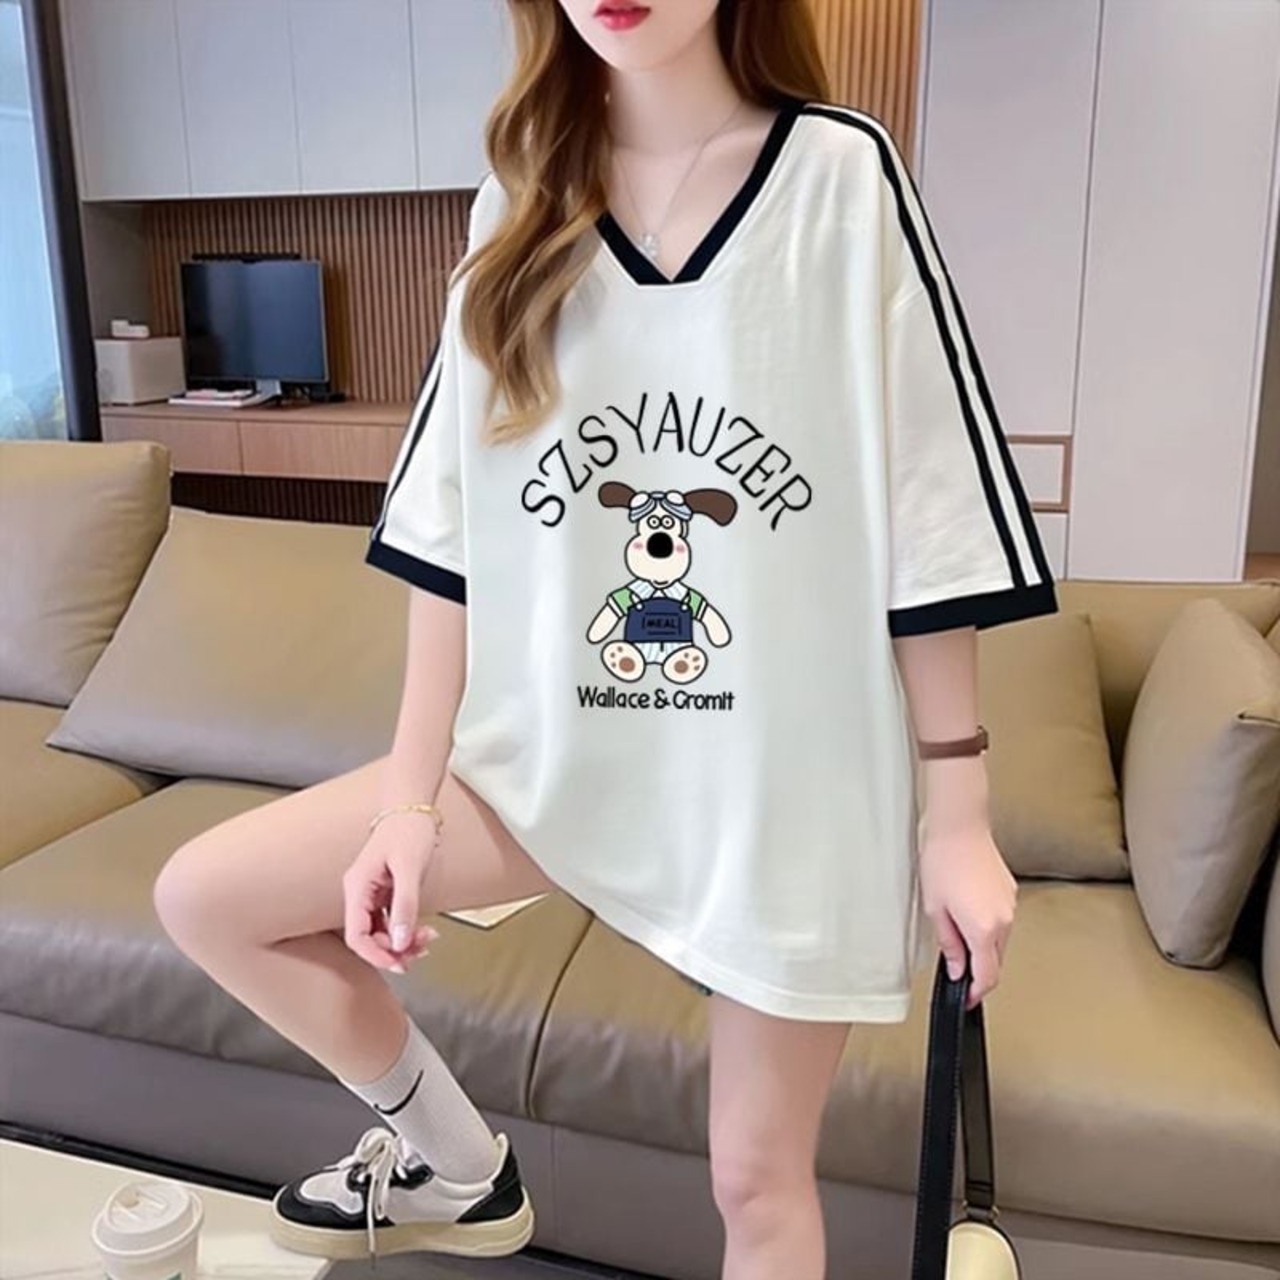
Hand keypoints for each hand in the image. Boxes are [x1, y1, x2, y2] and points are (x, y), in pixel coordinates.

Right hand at [342, 819, 441, 973]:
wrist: (413, 807)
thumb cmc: (409, 830)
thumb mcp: (410, 868)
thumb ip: (405, 906)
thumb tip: (399, 942)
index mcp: (357, 887)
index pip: (356, 935)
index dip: (375, 954)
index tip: (399, 963)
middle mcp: (359, 893)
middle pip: (369, 937)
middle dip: (394, 948)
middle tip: (422, 950)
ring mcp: (371, 894)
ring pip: (381, 931)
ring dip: (402, 941)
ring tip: (428, 939)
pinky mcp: (384, 893)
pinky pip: (390, 920)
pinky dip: (406, 929)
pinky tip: (424, 931)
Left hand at [917, 825, 1016, 1009]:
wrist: (958, 827)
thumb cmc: (942, 860)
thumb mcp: (936, 909)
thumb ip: (949, 944)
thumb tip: (957, 968)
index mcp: (984, 929)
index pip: (987, 976)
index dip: (976, 993)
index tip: (966, 998)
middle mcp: (1004, 920)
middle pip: (995, 961)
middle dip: (977, 970)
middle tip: (956, 968)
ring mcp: (1010, 906)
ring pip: (999, 941)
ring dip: (982, 946)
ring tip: (956, 931)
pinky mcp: (1009, 892)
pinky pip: (1001, 921)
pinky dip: (986, 926)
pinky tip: (967, 912)